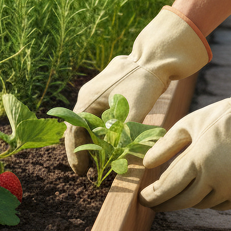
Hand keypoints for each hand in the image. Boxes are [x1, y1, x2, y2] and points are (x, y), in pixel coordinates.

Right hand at [66, 7, 209, 175]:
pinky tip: (108, 145)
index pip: (74, 132)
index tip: (81, 172)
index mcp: (88, 99)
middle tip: (86, 173)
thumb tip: (116, 155)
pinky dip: (100, 134)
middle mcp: (88, 97)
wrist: (156, 57)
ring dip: (91, 144)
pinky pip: (97, 118)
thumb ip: (124, 132)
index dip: (76, 154)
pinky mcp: (107, 94)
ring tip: (96, 163)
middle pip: (78, 129)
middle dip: (81, 152)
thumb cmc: (145, 81)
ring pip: (87, 125)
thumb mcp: (135, 109)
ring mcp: (96, 94)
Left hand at [141, 54, 230, 211]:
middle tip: (152, 203)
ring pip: (199, 204)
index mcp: (197, 160)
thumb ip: (165, 146)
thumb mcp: (188, 125)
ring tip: (177, 192)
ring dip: (186, 199)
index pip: (167, 187)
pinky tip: (201, 190)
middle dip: (164, 203)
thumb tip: (146, 164)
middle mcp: (214, 179)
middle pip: (181, 201)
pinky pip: (218, 205)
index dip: (152, 196)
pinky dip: (207, 200)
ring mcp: (230, 190)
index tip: (141, 199)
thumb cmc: (221, 118)